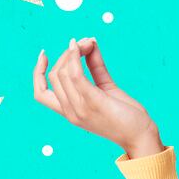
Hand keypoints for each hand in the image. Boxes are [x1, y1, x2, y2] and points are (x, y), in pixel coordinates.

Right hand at [33, 37, 163, 156]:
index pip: (41, 92)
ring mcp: (80, 109)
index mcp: (69, 112)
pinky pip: (76, 75)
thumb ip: (95, 67)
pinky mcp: (94, 102)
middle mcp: (70, 112)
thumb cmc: (125, 114)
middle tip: (85, 44)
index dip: (37, 72)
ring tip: (88, 42)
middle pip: (54, 76)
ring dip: (74, 52)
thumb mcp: (106, 88)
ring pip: (63, 72)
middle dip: (66, 54)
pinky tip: (85, 45)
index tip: (44, 54)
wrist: (141, 136)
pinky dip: (77, 56)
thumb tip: (90, 43)